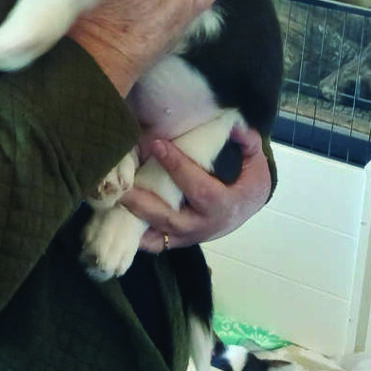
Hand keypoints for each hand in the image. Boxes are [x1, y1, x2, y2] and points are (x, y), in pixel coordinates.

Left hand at [123, 126, 271, 252]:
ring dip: (136, 221)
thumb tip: (236, 125)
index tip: (156, 144)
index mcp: (224, 204)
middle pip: (172, 219)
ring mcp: (189, 236)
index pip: (199, 187)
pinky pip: (156, 244)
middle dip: (146, 204)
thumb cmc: (247, 180)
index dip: (177, 166)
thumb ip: (248, 140)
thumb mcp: (255, 160)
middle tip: (124, 188)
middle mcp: (204, 225)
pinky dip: (137, 237)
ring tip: (115, 203)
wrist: (247, 207)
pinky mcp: (178, 240)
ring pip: (160, 234)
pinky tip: (116, 222)